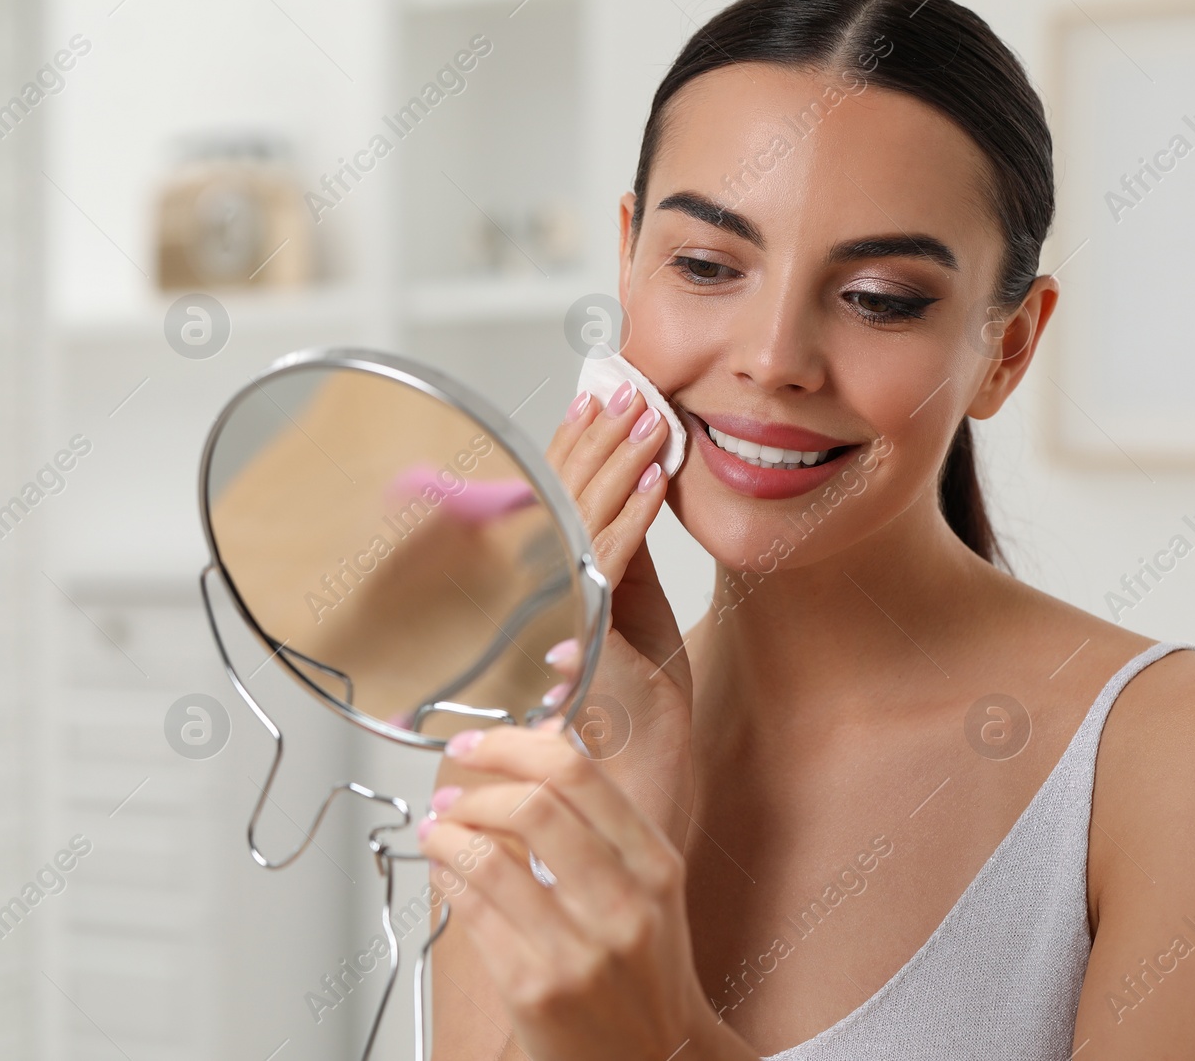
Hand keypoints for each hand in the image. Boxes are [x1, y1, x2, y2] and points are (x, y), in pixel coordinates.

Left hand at [418, 724, 756, 1060]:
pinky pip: (472, 912)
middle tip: (451, 790)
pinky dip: (446, 877)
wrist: (658, 1059)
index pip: (581, 774)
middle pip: (535, 805)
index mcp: (657, 866)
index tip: (481, 745)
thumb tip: (544, 740)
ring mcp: (579, 950)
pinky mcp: (534, 989)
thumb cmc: (645, 970)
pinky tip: (443, 871)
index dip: (516, 746)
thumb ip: (601, 820)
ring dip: (447, 832)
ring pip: (491, 858)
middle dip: (476, 787)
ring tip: (437, 829)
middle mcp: (625, 904)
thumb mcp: (647, 887)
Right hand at [544, 383, 694, 851]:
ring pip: (578, 526)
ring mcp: (548, 625)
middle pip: (558, 506)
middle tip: (625, 392)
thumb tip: (635, 500)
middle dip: (595, 445)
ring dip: (617, 465)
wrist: (625, 802)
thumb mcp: (638, 632)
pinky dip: (631, 517)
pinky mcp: (577, 645)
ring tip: (647, 417)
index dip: (577, 454)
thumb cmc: (636, 725)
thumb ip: (626, 571)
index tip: (600, 404)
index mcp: (550, 598)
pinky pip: (603, 568)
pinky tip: (657, 479)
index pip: (555, 509)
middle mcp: (538, 608)